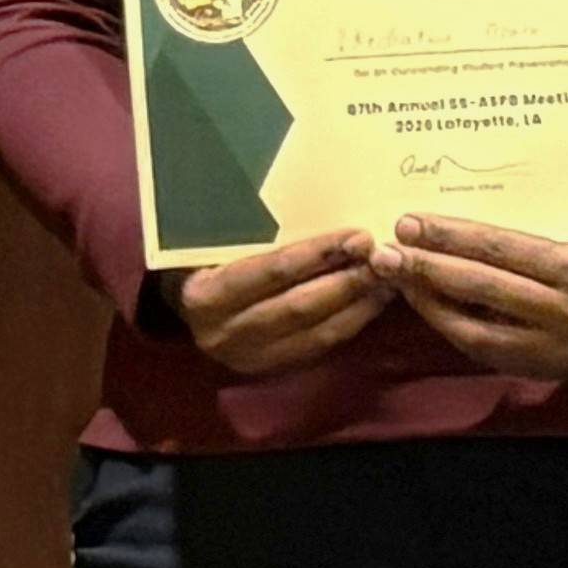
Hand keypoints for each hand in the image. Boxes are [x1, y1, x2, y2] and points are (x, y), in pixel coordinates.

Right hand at [157, 229, 393, 375]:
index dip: (318, 253)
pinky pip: (318, 348)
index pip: (273, 271)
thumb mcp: (207, 237)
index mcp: (208, 294)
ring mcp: (250, 356)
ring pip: (316, 332)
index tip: (356, 236)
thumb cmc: (195, 256)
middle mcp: (227, 332)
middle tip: (383, 257)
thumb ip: (246, 228)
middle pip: (300, 305)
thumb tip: (306, 198)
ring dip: (357, 305)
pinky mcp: (270, 369)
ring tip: (388, 278)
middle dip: (348, 280)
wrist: (179, 303)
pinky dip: (349, 324)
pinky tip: (370, 303)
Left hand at [367, 214, 567, 382]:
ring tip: (394, 277)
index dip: (449, 236)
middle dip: (426, 268)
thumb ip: (532, 210)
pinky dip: (449, 325)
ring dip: (428, 301)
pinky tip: (423, 301)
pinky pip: (485, 349)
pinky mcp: (545, 371)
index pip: (499, 248)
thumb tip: (457, 185)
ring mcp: (558, 351)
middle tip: (385, 249)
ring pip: (475, 328)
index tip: (408, 222)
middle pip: (481, 288)